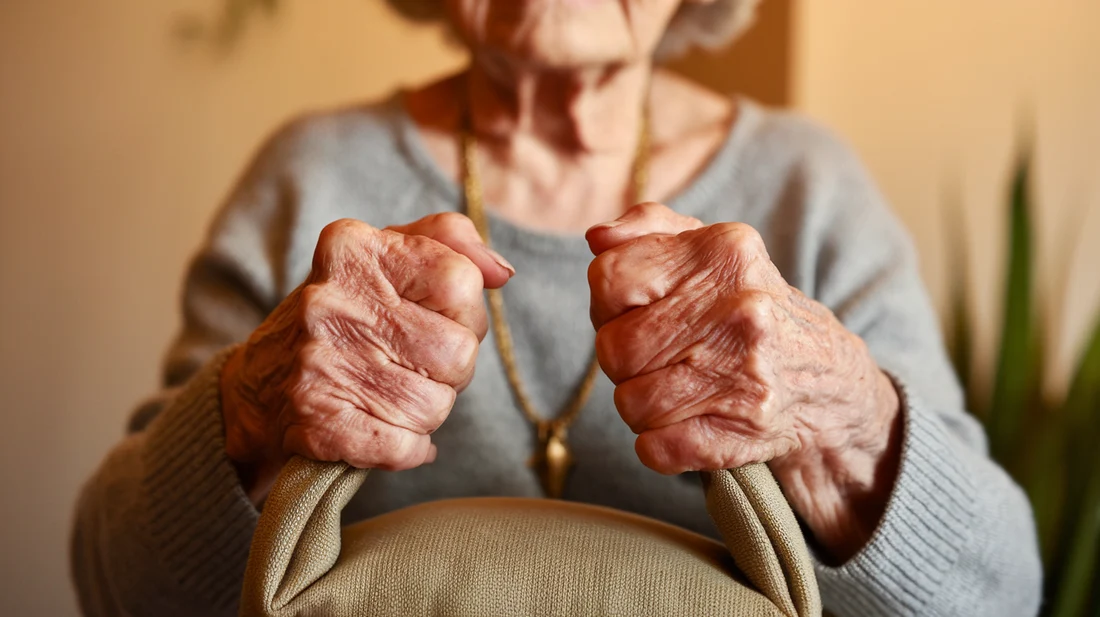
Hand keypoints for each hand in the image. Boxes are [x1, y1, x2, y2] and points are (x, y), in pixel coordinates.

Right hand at [220, 214, 513, 503]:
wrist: (254, 391)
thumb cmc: (343, 320)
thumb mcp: (384, 260)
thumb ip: (448, 245)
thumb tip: (500, 271)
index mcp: (355, 250)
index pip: (459, 280)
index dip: (464, 311)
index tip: (436, 319)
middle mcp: (332, 301)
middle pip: (458, 350)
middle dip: (451, 369)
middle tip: (412, 365)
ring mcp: (321, 364)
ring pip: (438, 405)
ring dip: (427, 411)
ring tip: (390, 394)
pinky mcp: (318, 424)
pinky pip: (408, 447)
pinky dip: (408, 448)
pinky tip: (381, 429)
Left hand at [586, 203, 901, 560]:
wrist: (828, 380)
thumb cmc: (747, 309)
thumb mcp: (711, 251)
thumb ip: (649, 229)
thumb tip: (598, 238)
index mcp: (724, 252)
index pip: (609, 279)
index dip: (608, 304)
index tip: (635, 311)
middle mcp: (739, 310)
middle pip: (614, 348)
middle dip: (624, 360)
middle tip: (660, 357)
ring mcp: (745, 373)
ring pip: (630, 403)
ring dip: (642, 405)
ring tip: (678, 389)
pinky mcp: (746, 431)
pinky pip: (655, 448)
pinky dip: (660, 445)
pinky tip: (689, 423)